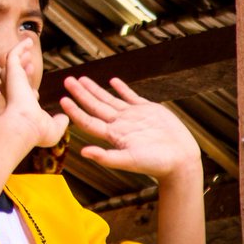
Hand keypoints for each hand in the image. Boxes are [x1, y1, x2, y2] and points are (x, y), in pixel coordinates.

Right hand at [0, 38, 68, 148]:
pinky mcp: (12, 72)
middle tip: (30, 64)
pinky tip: (28, 41)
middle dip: (22, 70)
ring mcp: (12, 82)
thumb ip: (59, 123)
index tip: (35, 92)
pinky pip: (13, 55)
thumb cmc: (36, 131)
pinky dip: (19, 47)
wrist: (24, 126)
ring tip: (26, 47)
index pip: (23, 97)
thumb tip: (65, 119)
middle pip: (14, 78)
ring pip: (11, 65)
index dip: (29, 92)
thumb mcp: (53, 129)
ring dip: (19, 56)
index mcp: (22, 107)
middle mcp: (14, 93)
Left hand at [59, 76, 200, 180]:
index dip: (75, 111)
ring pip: (109, 99)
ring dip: (96, 89)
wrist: (181, 160)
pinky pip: (131, 96)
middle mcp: (120, 125)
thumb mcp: (130, 160)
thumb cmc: (156, 164)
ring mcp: (133, 117)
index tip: (62, 99)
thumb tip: (83, 152)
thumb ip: (107, 157)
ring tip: (82, 79)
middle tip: (67, 80)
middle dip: (81, 93)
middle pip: (95, 106)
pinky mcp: (148, 110)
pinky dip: (122, 88)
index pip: (89, 121)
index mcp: (113, 136)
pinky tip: (113, 81)